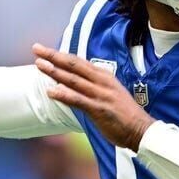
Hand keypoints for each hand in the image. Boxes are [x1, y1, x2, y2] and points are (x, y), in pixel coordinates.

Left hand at [32, 43, 154, 150]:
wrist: (141, 129)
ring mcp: (100, 95)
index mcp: (104, 76)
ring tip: (39, 65)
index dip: (61, 55)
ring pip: (73, 80)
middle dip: (54, 56)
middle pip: (74, 65)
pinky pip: (78, 100)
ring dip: (55, 72)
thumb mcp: (110, 93)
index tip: (45, 50)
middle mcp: (102, 82)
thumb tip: (76, 82)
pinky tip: (51, 91)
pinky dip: (64, 94)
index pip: (79, 62)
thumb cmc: (124, 114)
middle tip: (37, 49)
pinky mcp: (99, 109)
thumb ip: (94, 86)